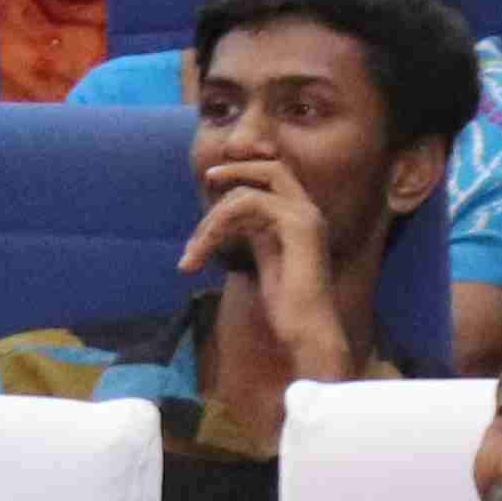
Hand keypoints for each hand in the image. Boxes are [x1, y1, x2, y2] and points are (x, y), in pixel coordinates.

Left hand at [182, 150, 367, 381]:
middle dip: (235, 170)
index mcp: (303, 219)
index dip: (245, 174)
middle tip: (207, 179)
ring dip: (211, 220)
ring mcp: (306, 217)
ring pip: (248, 193)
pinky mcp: (298, 226)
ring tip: (192, 252)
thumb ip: (255, 234)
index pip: (275, 178)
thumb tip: (227, 220)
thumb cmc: (289, 309)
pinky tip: (204, 249)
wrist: (309, 333)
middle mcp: (309, 212)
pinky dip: (218, 224)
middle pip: (271, 167)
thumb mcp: (267, 261)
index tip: (213, 183)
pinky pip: (249, 205)